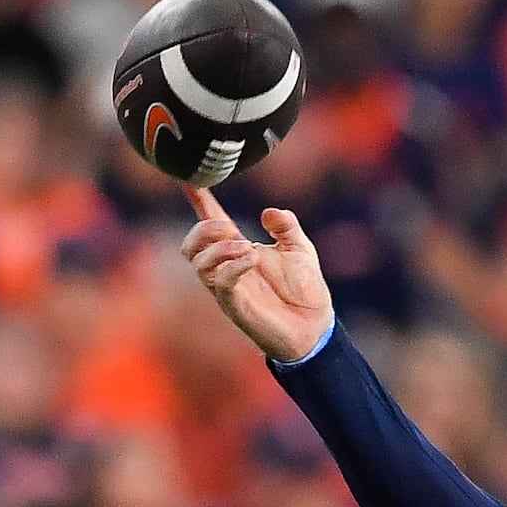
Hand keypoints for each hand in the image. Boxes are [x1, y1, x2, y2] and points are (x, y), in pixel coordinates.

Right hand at [183, 189, 336, 364]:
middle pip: (190, 245)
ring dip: (219, 248)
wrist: (316, 327)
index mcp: (239, 250)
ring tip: (247, 246)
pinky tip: (252, 258)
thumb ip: (286, 226)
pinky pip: (221, 283)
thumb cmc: (305, 290)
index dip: (199, 200)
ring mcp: (228, 289)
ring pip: (198, 263)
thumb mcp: (300, 248)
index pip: (211, 222)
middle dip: (203, 230)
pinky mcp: (236, 307)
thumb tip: (268, 213)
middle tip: (229, 228)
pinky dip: (233, 265)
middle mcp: (227, 269)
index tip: (189, 179)